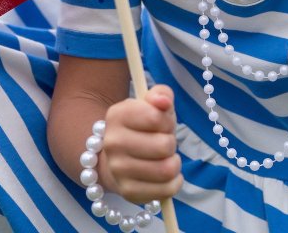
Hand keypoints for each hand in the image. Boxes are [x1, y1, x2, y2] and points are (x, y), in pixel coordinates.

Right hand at [99, 85, 182, 203]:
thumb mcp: (150, 105)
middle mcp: (112, 143)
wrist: (116, 158)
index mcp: (117, 115)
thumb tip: (163, 101)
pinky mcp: (127, 192)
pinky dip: (174, 182)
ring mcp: (118, 169)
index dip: (167, 121)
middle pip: (165, 145)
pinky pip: (166, 190)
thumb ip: (160, 95)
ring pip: (167, 169)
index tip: (161, 124)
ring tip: (165, 159)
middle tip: (163, 143)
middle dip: (171, 143)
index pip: (156, 117)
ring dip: (174, 163)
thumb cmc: (141, 128)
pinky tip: (166, 176)